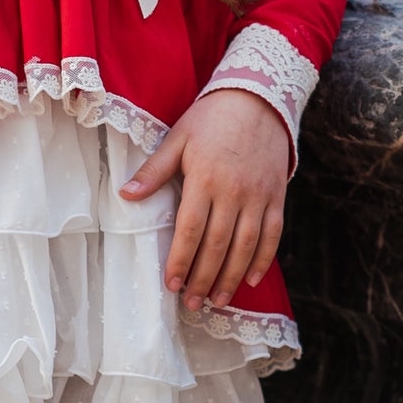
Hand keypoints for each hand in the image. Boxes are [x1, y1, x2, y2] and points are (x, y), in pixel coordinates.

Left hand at [122, 88, 290, 314]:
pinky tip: (250, 279)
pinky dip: (263, 260)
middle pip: (217, 245)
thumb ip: (154, 171)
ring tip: (218, 301)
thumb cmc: (211, 120)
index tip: (170, 284)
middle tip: (192, 303)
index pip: (190, 230)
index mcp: (205, 179)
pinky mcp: (277, 196)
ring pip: (245, 246)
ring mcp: (258, 196)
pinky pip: (272, 235)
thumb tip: (126, 195)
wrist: (258, 99)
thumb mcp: (177, 138)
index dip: (180, 261)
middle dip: (203, 279)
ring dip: (231, 277)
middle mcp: (234, 192)